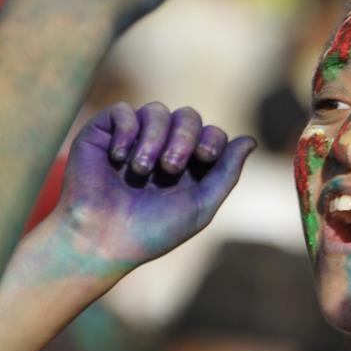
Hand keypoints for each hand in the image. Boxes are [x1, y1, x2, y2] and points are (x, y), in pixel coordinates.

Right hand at [55, 102, 255, 270]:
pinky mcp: (103, 132)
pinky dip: (127, 131)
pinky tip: (118, 159)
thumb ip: (226, 173)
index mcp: (187, 165)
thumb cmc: (151, 231)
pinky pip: (123, 111)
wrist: (100, 240)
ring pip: (157, 111)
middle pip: (188, 116)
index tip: (204, 158)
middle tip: (170, 167)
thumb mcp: (200, 205)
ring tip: (142, 169)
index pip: (211, 133)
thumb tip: (250, 140)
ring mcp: (132, 138)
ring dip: (154, 138)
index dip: (212, 139)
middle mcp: (161, 147)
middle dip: (184, 137)